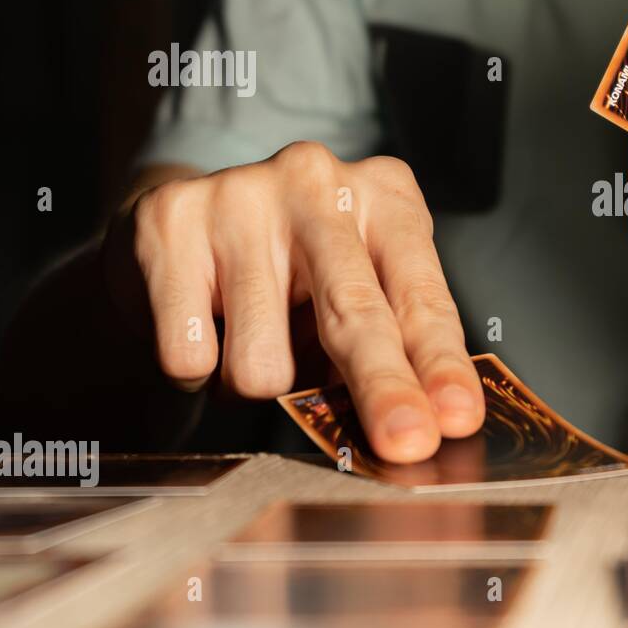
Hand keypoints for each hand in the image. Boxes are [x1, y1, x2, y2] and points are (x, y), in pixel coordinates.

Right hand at [103, 142, 483, 461]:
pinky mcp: (171, 220)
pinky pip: (191, 353)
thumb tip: (415, 424)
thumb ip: (391, 342)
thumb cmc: (294, 265)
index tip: (457, 417)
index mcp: (385, 197)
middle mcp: (319, 184)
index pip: (420, 296)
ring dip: (258, 383)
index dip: (440, 364)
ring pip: (262, 359)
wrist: (181, 220)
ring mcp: (242, 195)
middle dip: (383, 387)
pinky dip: (197, 370)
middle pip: (354, 312)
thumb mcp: (359, 285)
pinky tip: (202, 324)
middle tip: (405, 442)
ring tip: (252, 342)